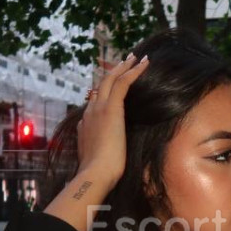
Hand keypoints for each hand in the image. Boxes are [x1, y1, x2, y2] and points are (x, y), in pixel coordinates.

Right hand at [76, 53, 149, 193]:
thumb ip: (96, 145)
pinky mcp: (111, 108)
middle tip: (126, 61)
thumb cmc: (99, 172)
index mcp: (86, 122)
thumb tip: (99, 141)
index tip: (115, 83)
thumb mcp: (95, 156)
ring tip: (136, 57)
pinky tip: (144, 64)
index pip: (95, 100)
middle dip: (113, 72)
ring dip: (124, 66)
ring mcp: (99, 108)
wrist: (96, 172)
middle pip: (101, 85)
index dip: (105, 90)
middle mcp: (90, 111)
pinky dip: (133, 71)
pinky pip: (122, 83)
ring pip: (111, 79)